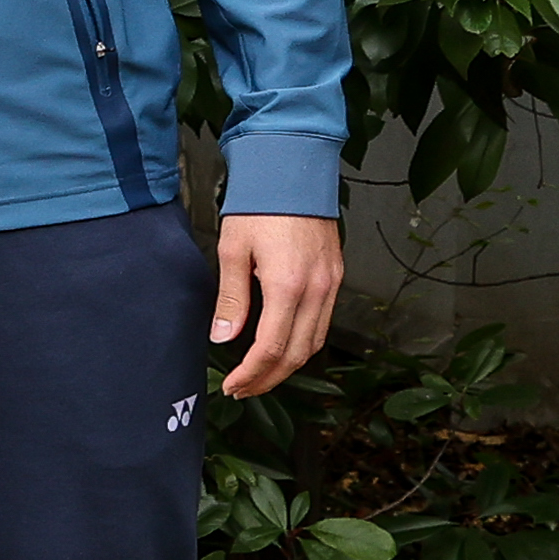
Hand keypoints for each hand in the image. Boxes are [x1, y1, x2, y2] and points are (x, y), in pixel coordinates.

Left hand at [211, 212, 341, 398]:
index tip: (232, 385)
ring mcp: (331, 284)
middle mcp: (316, 290)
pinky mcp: (335, 276)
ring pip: (315, 342)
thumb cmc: (260, 204)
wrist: (293, 171)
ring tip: (260, 374)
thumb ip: (231, 299)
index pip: (270, 348)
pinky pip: (323, 322)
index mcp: (287, 286)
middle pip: (296, 354)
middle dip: (269, 379)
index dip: (250, 374)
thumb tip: (223, 337)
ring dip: (288, 365)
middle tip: (244, 389)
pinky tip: (282, 345)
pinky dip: (303, 342)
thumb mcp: (233, 251)